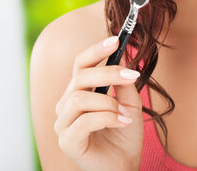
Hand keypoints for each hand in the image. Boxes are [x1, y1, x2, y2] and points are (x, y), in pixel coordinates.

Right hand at [54, 36, 143, 170]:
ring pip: (79, 98)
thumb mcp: (129, 105)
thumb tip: (123, 56)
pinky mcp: (67, 141)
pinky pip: (84, 121)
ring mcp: (63, 124)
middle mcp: (66, 105)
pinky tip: (123, 122)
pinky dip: (108, 118)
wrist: (124, 168)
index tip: (116, 39)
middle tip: (133, 75)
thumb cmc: (123, 138)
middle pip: (80, 77)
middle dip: (108, 72)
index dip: (96, 50)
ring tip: (126, 114)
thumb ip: (124, 83)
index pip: (80, 64)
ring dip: (108, 103)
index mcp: (77, 93)